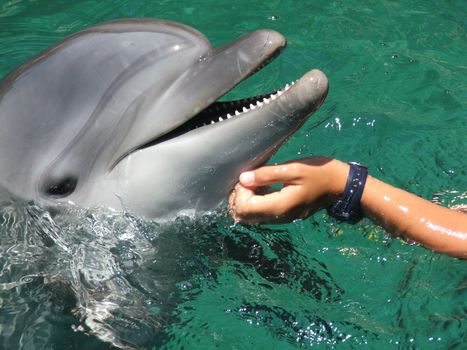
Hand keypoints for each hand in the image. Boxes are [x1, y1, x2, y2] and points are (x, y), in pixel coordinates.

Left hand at [229, 157, 348, 223]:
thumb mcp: (293, 169)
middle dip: (240, 198)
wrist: (340, 185)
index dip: (240, 193)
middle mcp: (278, 217)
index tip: (249, 177)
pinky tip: (262, 186)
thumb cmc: (319, 173)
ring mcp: (281, 218)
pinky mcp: (284, 215)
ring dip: (247, 200)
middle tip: (249, 179)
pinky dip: (255, 202)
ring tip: (255, 181)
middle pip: (244, 216)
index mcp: (279, 206)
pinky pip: (261, 214)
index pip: (245, 208)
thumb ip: (267, 175)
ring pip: (251, 217)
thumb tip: (243, 179)